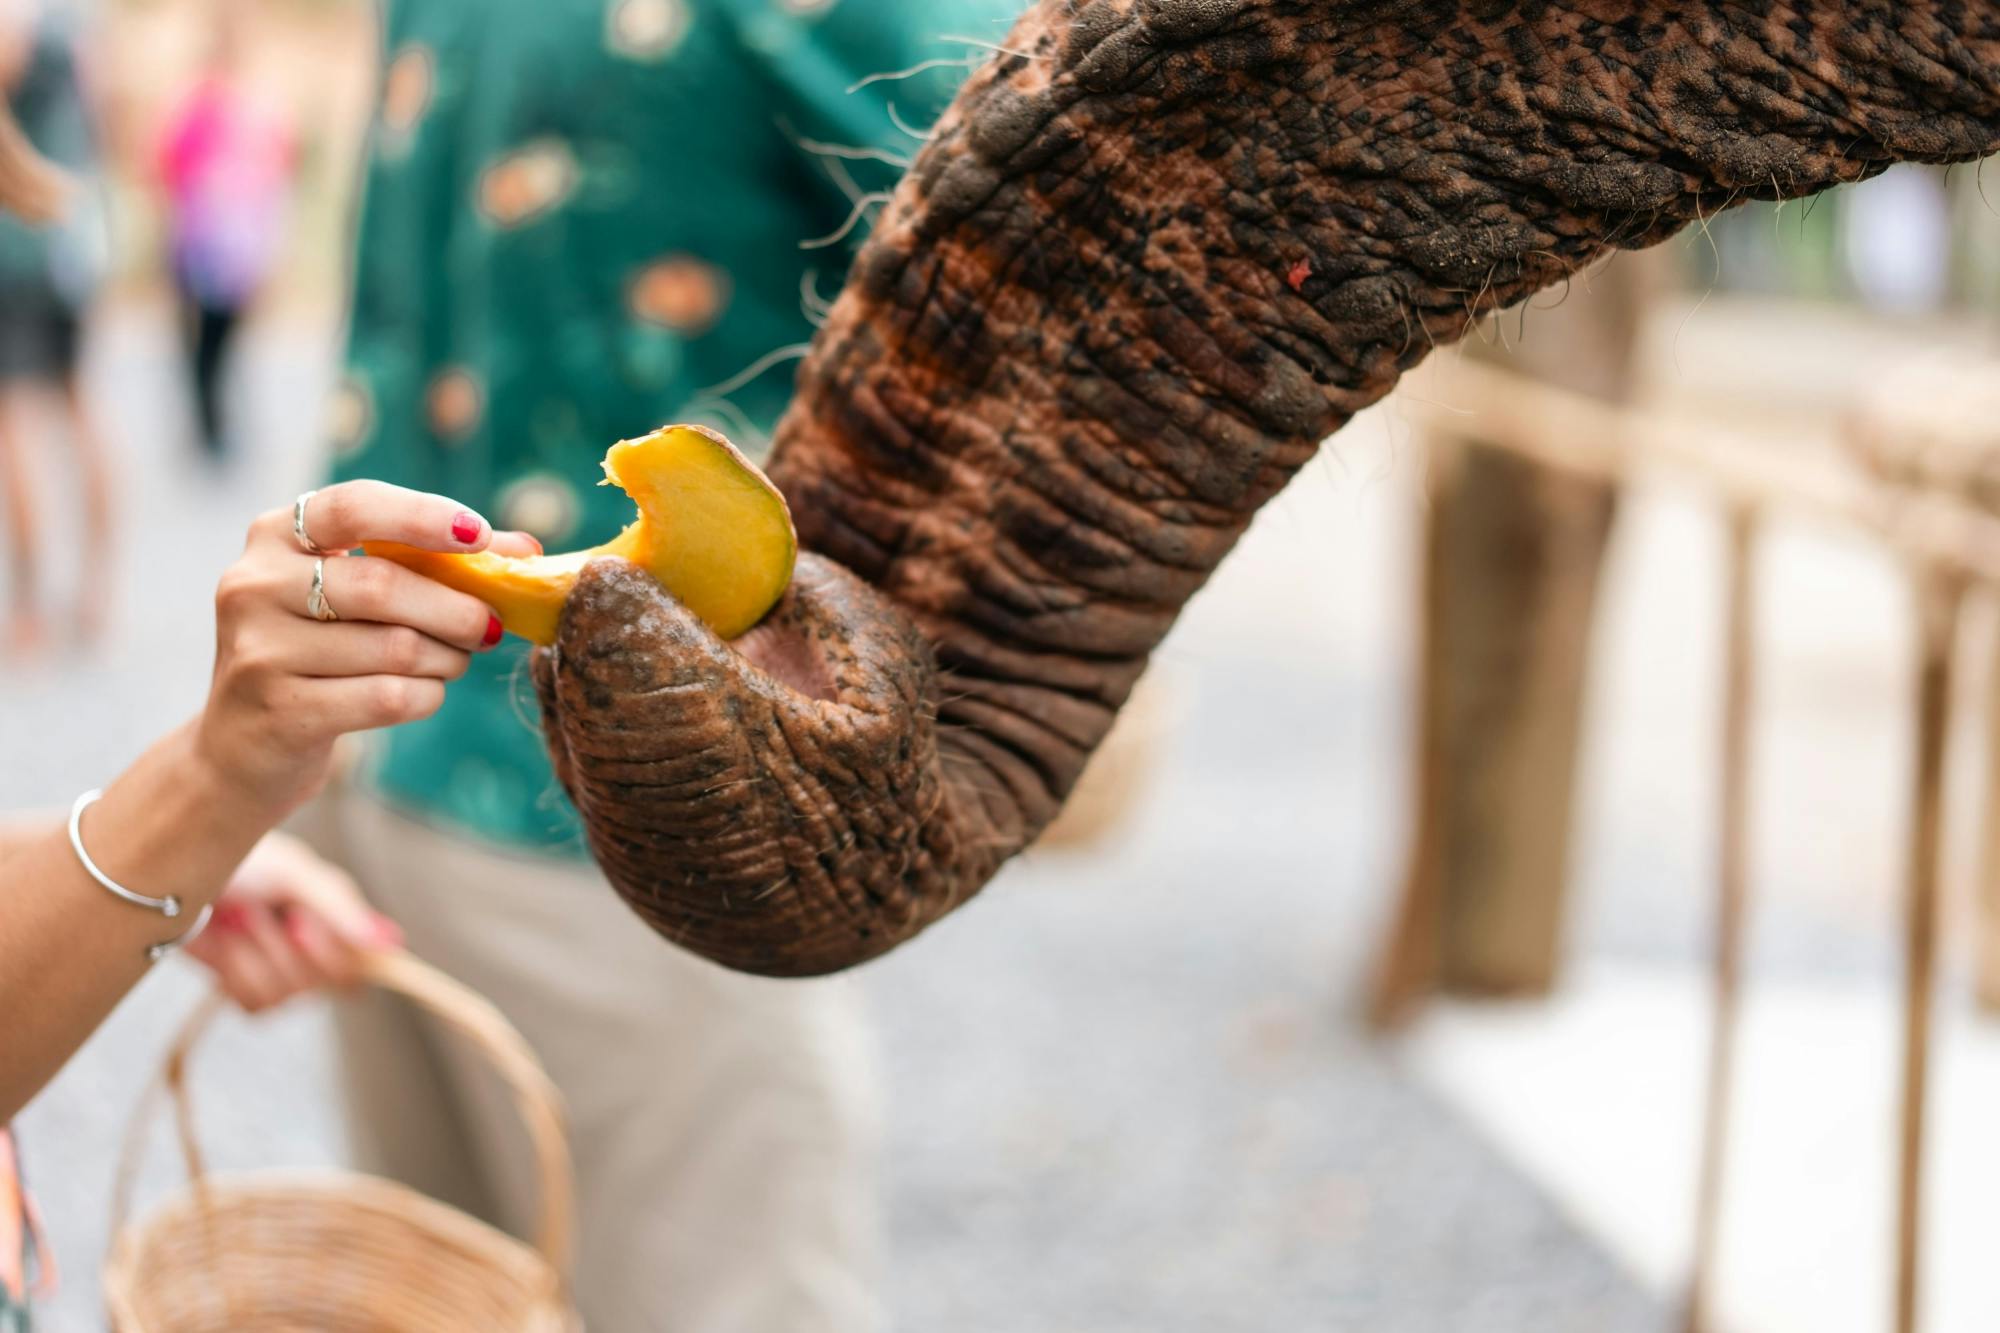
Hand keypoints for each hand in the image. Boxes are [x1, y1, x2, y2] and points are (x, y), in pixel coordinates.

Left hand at [183, 832, 399, 1011]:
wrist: (171, 876)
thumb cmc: (240, 859)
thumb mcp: (296, 874)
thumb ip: (341, 909)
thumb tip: (392, 943)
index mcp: (338, 919)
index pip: (364, 964)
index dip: (333, 953)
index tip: (301, 923)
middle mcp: (316, 950)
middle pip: (322, 985)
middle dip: (284, 948)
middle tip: (265, 912)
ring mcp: (282, 972)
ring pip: (285, 996)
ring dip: (253, 956)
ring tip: (238, 921)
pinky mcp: (245, 988)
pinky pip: (254, 1005)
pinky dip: (234, 973)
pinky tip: (224, 943)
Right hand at [194, 480, 539, 815]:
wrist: (241, 749)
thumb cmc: (318, 654)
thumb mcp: (354, 596)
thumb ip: (432, 564)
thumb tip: (526, 549)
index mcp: (274, 537)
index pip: (353, 507)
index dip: (422, 517)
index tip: (479, 536)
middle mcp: (254, 585)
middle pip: (383, 586)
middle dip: (455, 608)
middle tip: (491, 625)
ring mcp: (259, 651)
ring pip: (395, 647)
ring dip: (447, 657)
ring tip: (455, 660)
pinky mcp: (280, 712)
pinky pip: (388, 697)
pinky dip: (426, 695)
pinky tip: (425, 692)